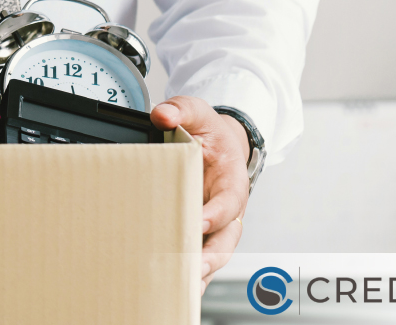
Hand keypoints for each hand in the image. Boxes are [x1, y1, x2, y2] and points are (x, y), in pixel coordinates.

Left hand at [151, 96, 250, 294]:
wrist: (217, 143)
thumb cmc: (209, 132)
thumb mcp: (198, 112)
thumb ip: (182, 110)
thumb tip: (163, 114)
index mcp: (232, 181)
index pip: (229, 202)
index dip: (216, 214)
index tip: (199, 222)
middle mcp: (227, 208)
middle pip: (226, 239)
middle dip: (210, 255)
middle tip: (191, 266)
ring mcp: (216, 224)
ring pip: (215, 253)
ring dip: (200, 270)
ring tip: (182, 285)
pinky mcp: (201, 232)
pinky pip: (200, 254)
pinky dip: (191, 272)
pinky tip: (175, 285)